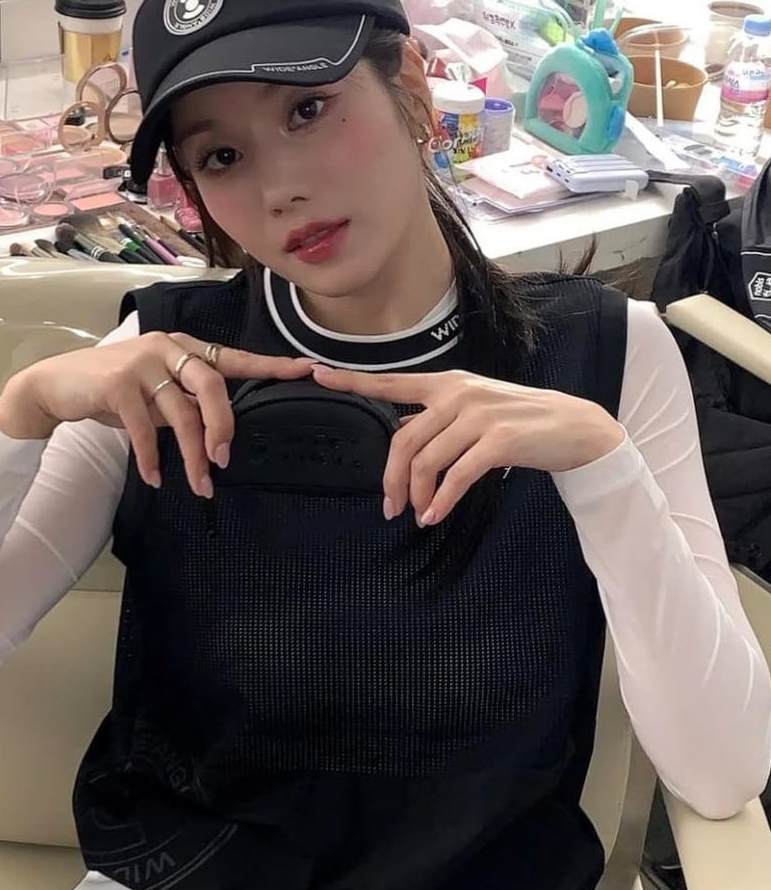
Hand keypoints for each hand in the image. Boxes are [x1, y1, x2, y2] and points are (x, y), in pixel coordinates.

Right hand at [0, 334, 311, 496]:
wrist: (56, 387)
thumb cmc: (112, 391)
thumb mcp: (156, 394)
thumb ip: (186, 403)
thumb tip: (217, 433)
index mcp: (183, 347)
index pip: (234, 358)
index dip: (270, 365)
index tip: (306, 370)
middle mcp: (167, 347)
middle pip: (213, 385)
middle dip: (223, 427)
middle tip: (224, 461)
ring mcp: (142, 362)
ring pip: (182, 414)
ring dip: (191, 456)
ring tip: (199, 485)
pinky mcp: (118, 383)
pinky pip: (146, 428)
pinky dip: (152, 458)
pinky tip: (155, 478)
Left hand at [311, 365, 624, 525]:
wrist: (574, 428)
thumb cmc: (521, 424)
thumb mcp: (476, 411)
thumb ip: (440, 421)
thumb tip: (403, 451)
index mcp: (447, 384)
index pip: (391, 383)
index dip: (351, 381)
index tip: (316, 374)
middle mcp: (458, 394)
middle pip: (403, 440)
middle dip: (390, 479)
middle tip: (389, 508)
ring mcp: (478, 415)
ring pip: (426, 461)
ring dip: (417, 495)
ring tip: (419, 514)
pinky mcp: (498, 440)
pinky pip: (455, 476)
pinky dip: (441, 500)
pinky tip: (435, 515)